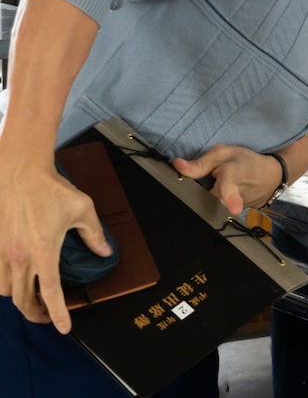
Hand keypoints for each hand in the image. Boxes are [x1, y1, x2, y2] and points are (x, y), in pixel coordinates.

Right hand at [0, 155, 112, 332]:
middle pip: (23, 301)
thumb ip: (94, 235)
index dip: (57, 313)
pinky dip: (10, 287)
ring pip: (8, 292)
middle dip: (36, 314)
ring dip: (21, 301)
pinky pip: (0, 278)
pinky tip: (22, 284)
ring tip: (36, 302)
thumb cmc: (52, 190)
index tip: (63, 327)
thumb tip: (105, 253)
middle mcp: (19, 257)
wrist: (20, 174)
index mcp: (42, 251)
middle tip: (50, 317)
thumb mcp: (82, 209)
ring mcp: (4, 253)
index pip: (49, 292)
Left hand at [172, 146, 282, 214]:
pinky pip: (216, 210)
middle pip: (209, 200)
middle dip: (200, 192)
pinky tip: (220, 194)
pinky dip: (213, 202)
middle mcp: (235, 196)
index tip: (235, 209)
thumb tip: (178, 166)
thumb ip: (201, 162)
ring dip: (207, 196)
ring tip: (215, 185)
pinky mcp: (235, 215)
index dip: (232, 199)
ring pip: (211, 206)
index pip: (230, 190)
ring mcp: (237, 209)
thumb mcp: (224, 153)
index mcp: (233, 176)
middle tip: (205, 181)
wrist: (270, 176)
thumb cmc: (245, 162)